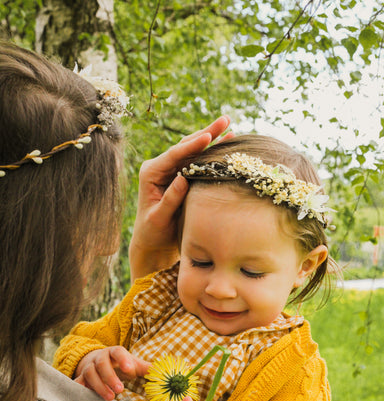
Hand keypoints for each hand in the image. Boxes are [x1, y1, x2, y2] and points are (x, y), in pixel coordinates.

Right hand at [74, 346, 149, 400]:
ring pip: (90, 373)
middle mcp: (100, 358)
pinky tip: (84, 398)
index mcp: (114, 352)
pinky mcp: (81, 378)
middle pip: (102, 364)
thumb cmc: (120, 365)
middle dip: (110, 377)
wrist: (99, 362)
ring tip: (110, 398)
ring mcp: (89, 367)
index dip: (123, 359)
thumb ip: (147, 368)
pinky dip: (80, 389)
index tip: (129, 369)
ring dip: (99, 386)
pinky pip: (78, 383)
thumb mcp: (133, 364)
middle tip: (120, 390)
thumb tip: (164, 371)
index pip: (118, 351)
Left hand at [129, 116, 232, 279]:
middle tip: (225, 119)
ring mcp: (170, 170)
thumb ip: (169, 200)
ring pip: (193, 151)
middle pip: (185, 146)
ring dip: (210, 139)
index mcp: (151, 173)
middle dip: (206, 133)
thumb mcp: (159, 218)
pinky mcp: (180, 176)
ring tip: (228, 125)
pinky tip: (226, 142)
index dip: (192, 145)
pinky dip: (211, 152)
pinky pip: (197, 161)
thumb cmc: (152, 233)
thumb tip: (182, 179)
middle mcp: (160, 167)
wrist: (152, 242)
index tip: (208, 136)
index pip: (174, 154)